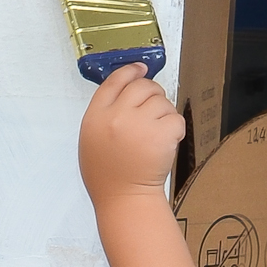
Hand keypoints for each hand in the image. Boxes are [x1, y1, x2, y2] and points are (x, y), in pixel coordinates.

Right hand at [78, 66, 185, 211]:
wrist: (123, 198)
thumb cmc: (107, 174)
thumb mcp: (91, 139)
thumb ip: (104, 113)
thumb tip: (126, 89)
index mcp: (95, 116)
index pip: (114, 81)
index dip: (130, 71)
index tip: (140, 68)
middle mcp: (116, 116)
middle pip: (141, 86)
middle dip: (152, 93)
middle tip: (154, 109)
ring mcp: (139, 124)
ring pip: (162, 101)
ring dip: (164, 114)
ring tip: (155, 135)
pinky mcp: (161, 134)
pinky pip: (176, 118)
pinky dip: (175, 129)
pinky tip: (165, 142)